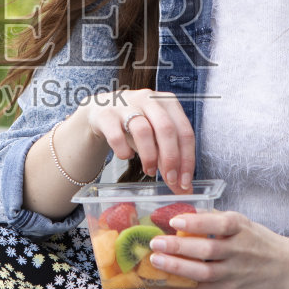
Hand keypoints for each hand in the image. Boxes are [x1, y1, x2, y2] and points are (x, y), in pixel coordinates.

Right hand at [76, 87, 195, 192]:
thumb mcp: (155, 139)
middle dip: (171, 158)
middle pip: (166, 129)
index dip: (187, 159)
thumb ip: (169, 161)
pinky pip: (117, 136)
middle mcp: (149, 99)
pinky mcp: (106, 114)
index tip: (185, 182)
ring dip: (149, 156)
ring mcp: (126, 104)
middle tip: (170, 179)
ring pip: (143, 131)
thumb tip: (184, 189)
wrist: (101, 112)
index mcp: (168, 103)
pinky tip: (126, 156)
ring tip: (149, 171)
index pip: (185, 132)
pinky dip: (123, 151)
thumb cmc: (135, 126)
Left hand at [140, 210, 288, 288]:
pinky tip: (156, 288)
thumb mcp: (245, 224)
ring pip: (202, 273)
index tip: (175, 220)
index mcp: (242, 229)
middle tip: (156, 242)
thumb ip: (217, 219)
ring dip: (176, 268)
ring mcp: (234, 273)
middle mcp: (239, 251)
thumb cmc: (261, 243)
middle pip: (207, 250)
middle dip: (179, 246)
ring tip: (155, 261)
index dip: (197, 222)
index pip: (220, 223)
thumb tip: (186, 212)